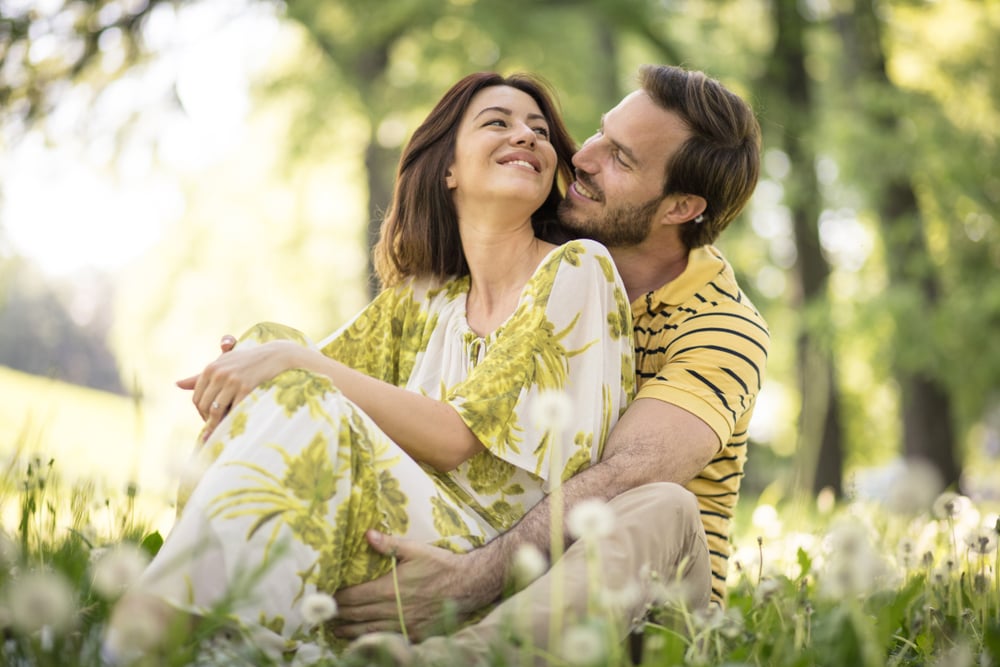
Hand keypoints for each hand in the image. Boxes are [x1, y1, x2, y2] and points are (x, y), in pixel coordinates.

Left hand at [177, 339, 303, 440]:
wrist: (275, 356)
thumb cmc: (247, 361)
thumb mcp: (223, 364)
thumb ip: (200, 376)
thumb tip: (177, 384)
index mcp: (211, 368)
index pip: (197, 397)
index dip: (201, 411)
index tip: (210, 418)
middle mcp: (218, 373)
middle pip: (204, 405)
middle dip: (208, 419)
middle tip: (217, 426)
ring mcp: (232, 381)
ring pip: (216, 410)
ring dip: (217, 424)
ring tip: (222, 429)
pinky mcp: (246, 388)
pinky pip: (233, 410)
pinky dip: (231, 420)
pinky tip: (235, 423)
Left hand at [333, 530, 496, 640]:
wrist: (469, 585)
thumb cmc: (441, 564)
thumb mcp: (415, 549)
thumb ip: (388, 544)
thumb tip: (366, 535)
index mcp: (390, 588)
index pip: (353, 597)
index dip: (337, 598)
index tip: (326, 596)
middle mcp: (394, 610)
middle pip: (357, 616)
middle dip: (339, 615)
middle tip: (325, 613)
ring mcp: (404, 625)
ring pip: (368, 631)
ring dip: (349, 630)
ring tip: (336, 629)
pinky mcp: (414, 635)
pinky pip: (387, 639)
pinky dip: (371, 639)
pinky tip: (363, 637)